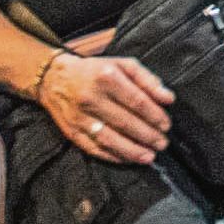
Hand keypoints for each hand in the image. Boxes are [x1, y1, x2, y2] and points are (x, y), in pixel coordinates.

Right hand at [37, 51, 172, 164]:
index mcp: (107, 77)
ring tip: (149, 156)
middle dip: (148, 135)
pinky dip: (113, 156)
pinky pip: (95, 148)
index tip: (166, 125)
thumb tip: (169, 98)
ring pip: (110, 139)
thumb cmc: (96, 71)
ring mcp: (80, 117)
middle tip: (163, 143)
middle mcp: (92, 97)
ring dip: (132, 151)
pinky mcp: (72, 132)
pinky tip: (128, 159)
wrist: (55, 79)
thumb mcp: (122, 65)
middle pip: (125, 122)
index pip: (137, 101)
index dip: (154, 115)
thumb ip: (147, 79)